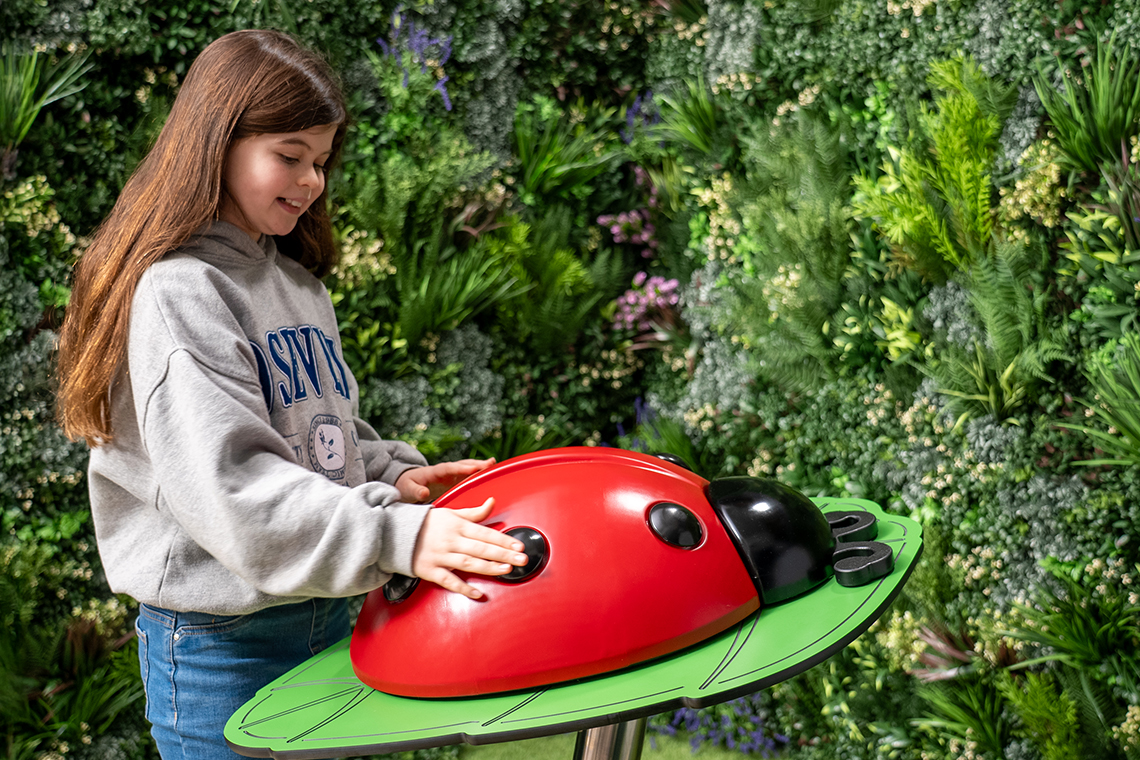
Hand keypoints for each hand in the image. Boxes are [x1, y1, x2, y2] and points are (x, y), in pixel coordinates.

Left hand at [396, 458, 495, 502]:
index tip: (474, 468)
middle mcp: (445, 471)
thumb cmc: (406, 486)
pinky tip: (489, 474)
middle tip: (491, 464)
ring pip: (467, 468)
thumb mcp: (407, 489)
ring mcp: (450, 474)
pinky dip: (478, 474)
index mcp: (435, 472)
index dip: (462, 468)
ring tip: (494, 465)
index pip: (450, 468)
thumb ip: (415, 492)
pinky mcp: (453, 480)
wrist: (405, 484)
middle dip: (476, 464)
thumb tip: (424, 493)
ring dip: (480, 467)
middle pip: (462, 465)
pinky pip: (467, 476)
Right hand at [411, 498, 527, 599]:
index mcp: (456, 525)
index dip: (503, 540)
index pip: (485, 533)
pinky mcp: (430, 570)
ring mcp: (440, 556)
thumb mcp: (450, 512)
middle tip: (521, 559)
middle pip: (480, 548)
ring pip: (468, 563)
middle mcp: (450, 540)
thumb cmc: (427, 523)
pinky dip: (463, 588)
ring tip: (506, 570)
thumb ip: (474, 512)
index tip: (519, 546)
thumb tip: (492, 502)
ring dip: (488, 568)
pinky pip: (448, 581)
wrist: (395, 532)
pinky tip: (478, 593)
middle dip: (503, 554)